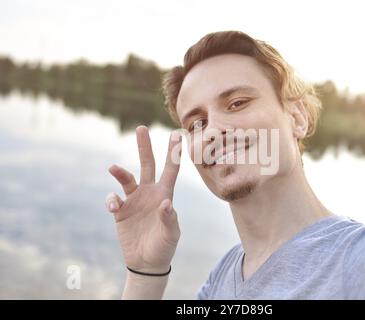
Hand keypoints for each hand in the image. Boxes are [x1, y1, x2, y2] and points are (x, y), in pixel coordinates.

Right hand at [105, 126, 181, 273]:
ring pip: (126, 178)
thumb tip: (165, 203)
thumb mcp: (171, 235)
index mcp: (165, 194)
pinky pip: (113, 199)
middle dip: (144, 147)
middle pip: (147, 164)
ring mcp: (134, 200)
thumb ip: (169, 219)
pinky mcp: (121, 211)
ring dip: (119, 172)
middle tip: (141, 128)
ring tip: (113, 168)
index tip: (177, 135)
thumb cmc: (164, 247)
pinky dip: (111, 200)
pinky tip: (114, 208)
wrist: (146, 262)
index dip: (174, 153)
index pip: (171, 170)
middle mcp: (149, 193)